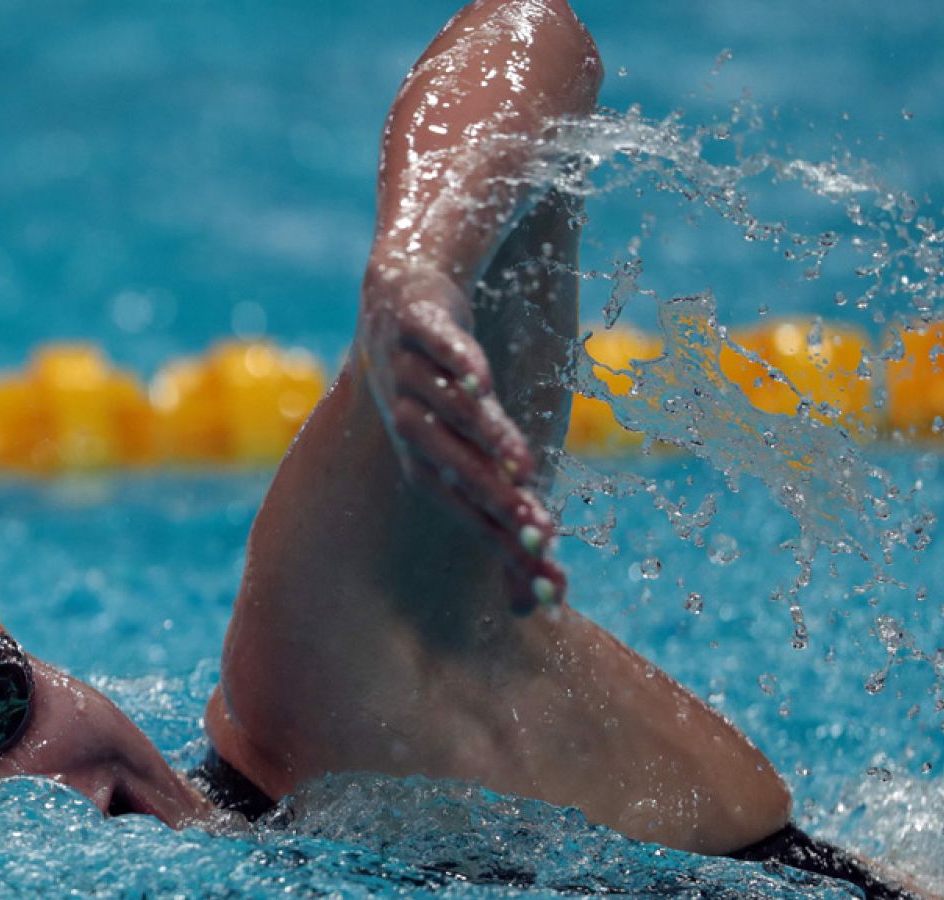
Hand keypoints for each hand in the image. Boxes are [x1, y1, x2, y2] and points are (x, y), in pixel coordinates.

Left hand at [358, 266, 565, 613]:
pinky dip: (456, 362)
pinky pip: (436, 345)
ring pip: (449, 409)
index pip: (466, 509)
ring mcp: (407, 371)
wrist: (398, 302)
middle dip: (496, 501)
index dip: (502, 541)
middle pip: (456, 468)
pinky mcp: (414, 322)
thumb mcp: (473, 454)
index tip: (544, 574)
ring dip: (485, 438)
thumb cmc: (443, 395)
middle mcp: (410, 422)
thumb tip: (537, 602)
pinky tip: (480, 381)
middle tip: (538, 532)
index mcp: (423, 461)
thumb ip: (507, 514)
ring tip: (523, 465)